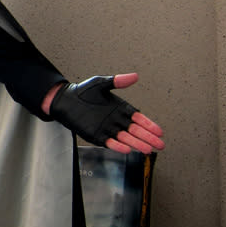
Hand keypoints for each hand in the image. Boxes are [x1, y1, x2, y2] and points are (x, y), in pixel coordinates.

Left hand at [45, 73, 164, 154]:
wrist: (65, 100)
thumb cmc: (83, 91)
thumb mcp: (101, 83)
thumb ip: (117, 81)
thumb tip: (134, 76)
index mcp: (119, 109)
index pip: (138, 119)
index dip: (149, 125)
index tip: (159, 131)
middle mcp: (115, 120)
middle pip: (136, 131)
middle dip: (148, 138)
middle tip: (160, 144)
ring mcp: (107, 129)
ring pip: (126, 138)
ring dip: (137, 144)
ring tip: (148, 149)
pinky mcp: (97, 135)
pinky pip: (110, 143)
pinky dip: (118, 146)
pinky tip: (128, 149)